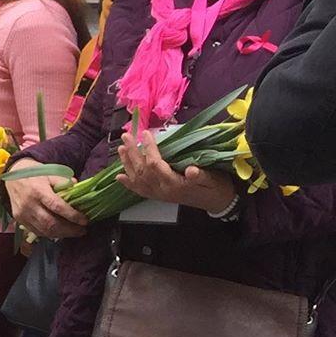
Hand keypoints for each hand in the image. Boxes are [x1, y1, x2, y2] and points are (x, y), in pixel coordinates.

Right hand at [5, 160, 87, 238]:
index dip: (72, 216)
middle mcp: (29, 204)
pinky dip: (50, 234)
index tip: (85, 221)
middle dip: (69, 230)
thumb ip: (63, 181)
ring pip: (44, 230)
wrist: (12, 176)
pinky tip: (60, 232)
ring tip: (74, 232)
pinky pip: (37, 231)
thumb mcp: (50, 172)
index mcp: (37, 191)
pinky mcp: (19, 219)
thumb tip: (77, 189)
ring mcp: (22, 214)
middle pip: (50, 223)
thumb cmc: (34, 173)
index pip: (57, 207)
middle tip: (82, 230)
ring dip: (62, 234)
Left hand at [115, 130, 236, 212]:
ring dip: (127, 163)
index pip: (155, 164)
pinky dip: (128, 183)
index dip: (149, 148)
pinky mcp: (158, 196)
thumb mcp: (213, 179)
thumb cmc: (216, 188)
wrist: (218, 203)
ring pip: (137, 179)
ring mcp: (159, 194)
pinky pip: (140, 190)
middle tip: (126, 136)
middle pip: (142, 170)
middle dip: (132, 152)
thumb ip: (201, 176)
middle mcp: (162, 190)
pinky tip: (119, 177)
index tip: (146, 133)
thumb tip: (191, 170)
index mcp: (175, 184)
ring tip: (121, 148)